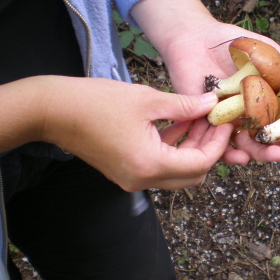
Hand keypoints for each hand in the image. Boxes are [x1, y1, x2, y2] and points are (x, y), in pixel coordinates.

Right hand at [40, 76, 232, 190]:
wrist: (54, 111)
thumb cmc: (97, 101)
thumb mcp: (148, 99)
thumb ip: (185, 105)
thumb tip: (212, 103)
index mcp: (150, 165)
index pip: (200, 164)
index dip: (218, 143)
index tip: (226, 122)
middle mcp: (143, 180)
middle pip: (192, 175)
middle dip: (208, 148)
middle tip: (215, 121)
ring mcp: (133, 180)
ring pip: (177, 172)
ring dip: (192, 148)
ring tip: (200, 117)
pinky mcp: (126, 172)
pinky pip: (160, 166)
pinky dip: (173, 149)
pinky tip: (180, 123)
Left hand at [131, 0, 279, 168]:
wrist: (196, 36)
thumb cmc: (234, 45)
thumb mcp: (268, 53)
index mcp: (271, 103)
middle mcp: (254, 117)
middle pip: (278, 140)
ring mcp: (232, 122)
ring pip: (251, 146)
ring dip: (265, 154)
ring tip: (279, 155)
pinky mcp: (208, 123)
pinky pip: (219, 145)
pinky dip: (230, 153)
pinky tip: (242, 157)